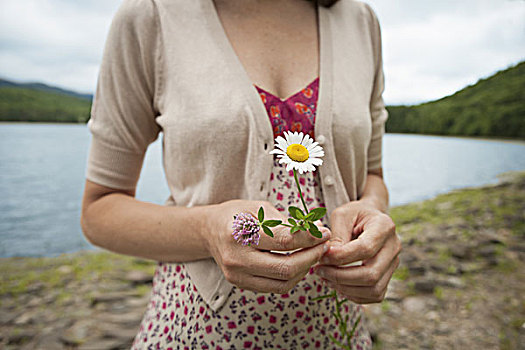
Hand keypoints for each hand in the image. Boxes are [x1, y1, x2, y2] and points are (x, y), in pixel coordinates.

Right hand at [205, 200, 330, 293]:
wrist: (210, 231)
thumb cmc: (237, 215)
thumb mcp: (259, 208)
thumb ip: (286, 222)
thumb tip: (316, 231)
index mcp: (238, 233)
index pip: (283, 241)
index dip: (309, 238)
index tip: (324, 232)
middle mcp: (236, 258)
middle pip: (285, 268)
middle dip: (311, 257)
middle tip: (323, 246)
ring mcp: (237, 275)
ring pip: (283, 282)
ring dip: (304, 269)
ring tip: (313, 253)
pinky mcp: (241, 285)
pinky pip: (275, 287)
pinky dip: (292, 276)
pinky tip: (299, 263)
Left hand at [313, 200, 400, 303]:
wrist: (369, 218)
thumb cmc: (353, 215)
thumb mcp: (341, 215)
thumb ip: (336, 236)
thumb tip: (328, 258)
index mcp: (384, 226)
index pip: (365, 249)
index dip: (341, 257)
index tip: (321, 257)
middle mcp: (394, 247)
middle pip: (371, 274)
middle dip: (340, 277)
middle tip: (319, 270)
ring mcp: (393, 263)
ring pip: (374, 289)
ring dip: (345, 288)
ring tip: (326, 278)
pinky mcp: (389, 276)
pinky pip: (375, 295)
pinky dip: (354, 295)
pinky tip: (337, 284)